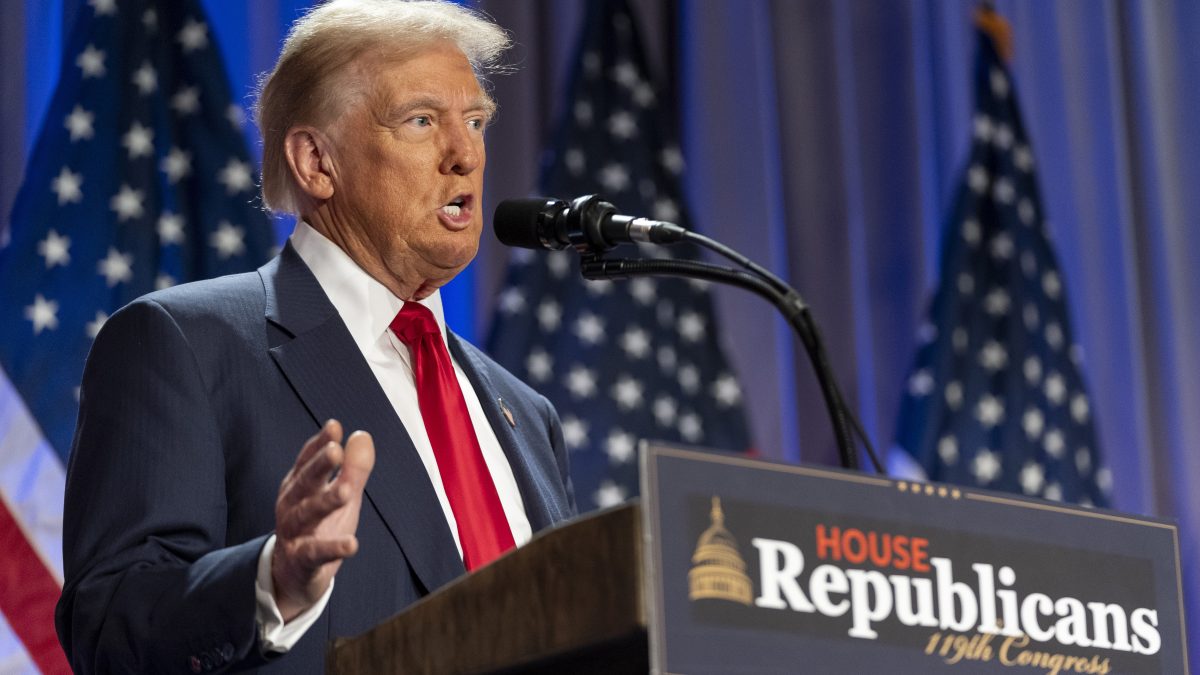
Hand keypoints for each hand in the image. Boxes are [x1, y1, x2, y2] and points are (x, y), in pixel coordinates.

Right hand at [271, 419, 374, 621]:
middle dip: (319, 466)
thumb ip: (353, 468)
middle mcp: (292, 505)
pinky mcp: (302, 560)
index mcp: (299, 486)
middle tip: (335, 450)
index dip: (320, 443)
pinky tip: (352, 544)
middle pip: (305, 482)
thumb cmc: (319, 526)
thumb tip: (362, 435)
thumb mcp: (340, 495)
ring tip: (347, 491)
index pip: (308, 460)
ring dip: (326, 502)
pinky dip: (333, 548)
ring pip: (307, 515)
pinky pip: (316, 553)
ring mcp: (294, 533)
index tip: (334, 426)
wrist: (294, 575)